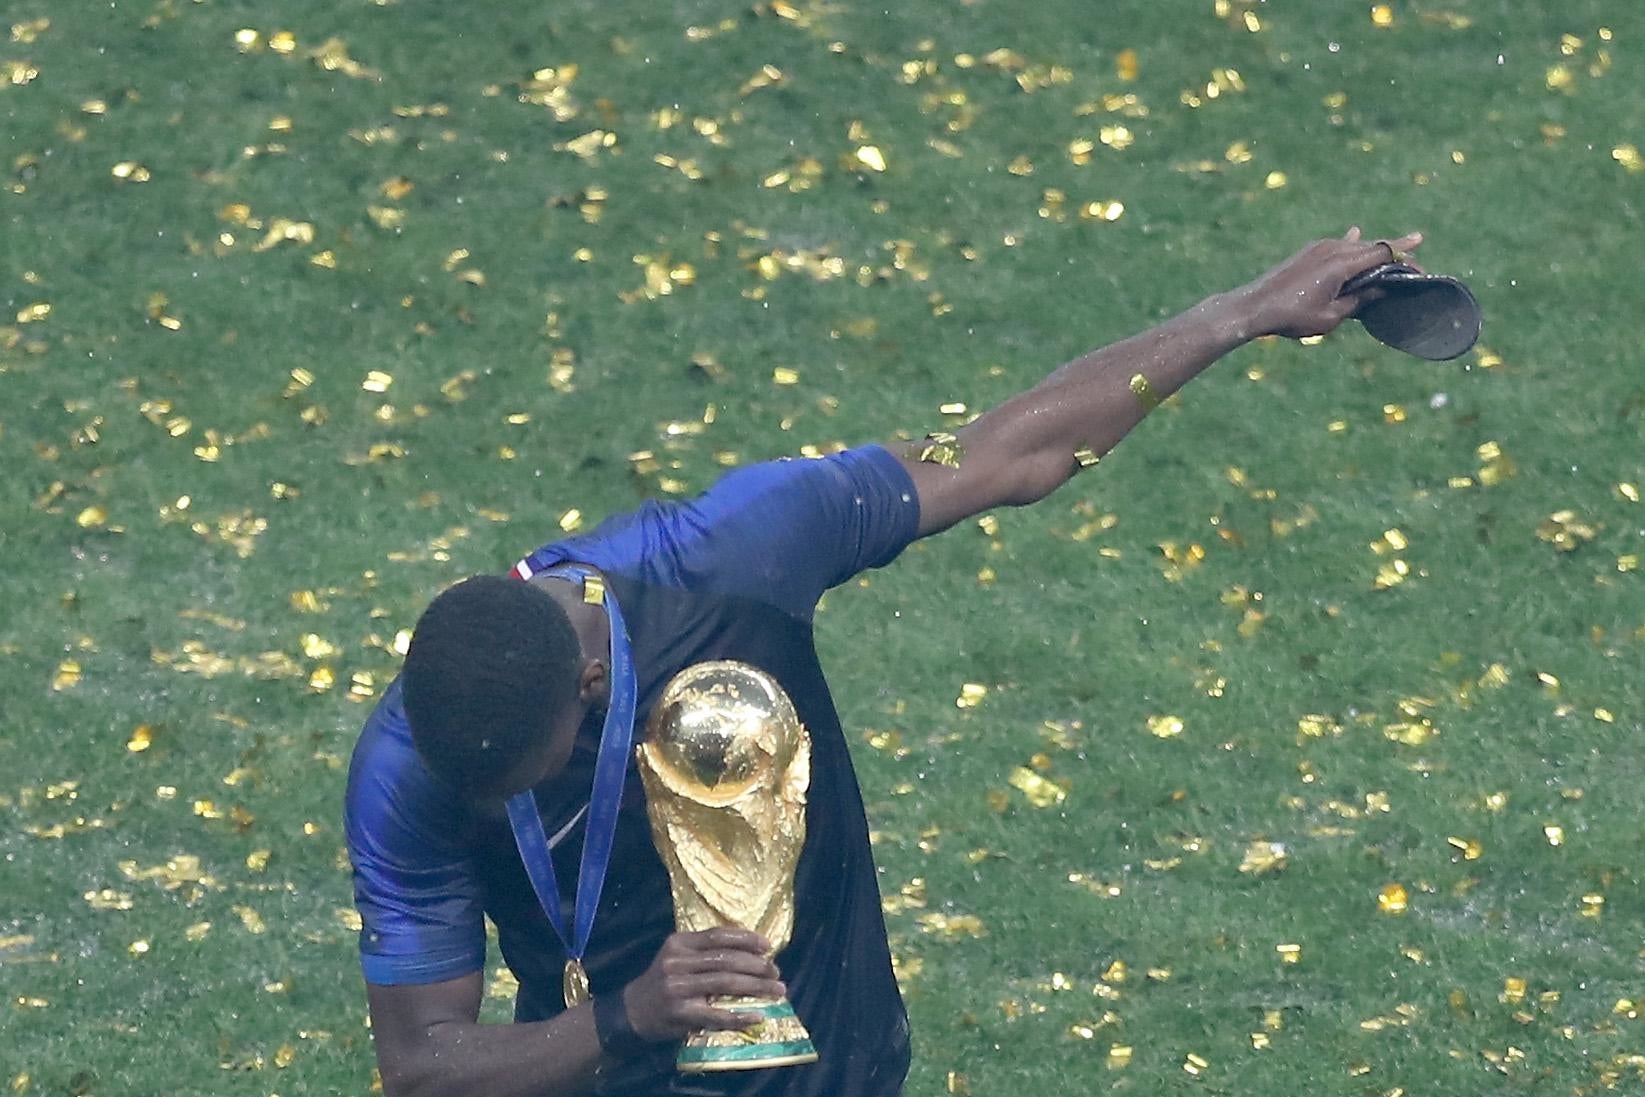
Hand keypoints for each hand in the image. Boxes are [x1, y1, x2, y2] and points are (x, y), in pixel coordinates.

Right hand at [620, 928, 785, 1041]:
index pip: (718, 936)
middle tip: (777, 972)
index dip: (746, 939)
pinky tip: (757, 1016)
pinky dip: (740, 1016)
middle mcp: (677, 962)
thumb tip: (751, 953)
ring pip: (726, 983)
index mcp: (679, 943)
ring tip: (777, 990)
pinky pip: (716, 1014)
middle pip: (726, 960)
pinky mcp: (680, 1014)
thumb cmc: (663, 981)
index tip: (768, 946)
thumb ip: (705, 952)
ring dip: (756, 987)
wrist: (632, 1011)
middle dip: (757, 966)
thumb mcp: (677, 956)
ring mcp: (678, 988)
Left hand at [1239, 227, 1423, 339]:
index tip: (1420, 257)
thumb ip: (1358, 301)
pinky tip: (1356, 233)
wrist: (1253, 307)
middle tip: (1416, 255)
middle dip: (1394, 251)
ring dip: (1374, 248)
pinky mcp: (1307, 252)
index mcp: (1341, 264)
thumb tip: (1380, 291)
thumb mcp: (1330, 317)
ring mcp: (1318, 248)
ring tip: (1394, 249)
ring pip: (1355, 245)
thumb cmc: (1291, 317)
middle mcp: (1332, 249)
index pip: (1382, 253)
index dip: (1404, 256)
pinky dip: (1351, 243)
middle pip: (1372, 246)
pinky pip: (1338, 244)